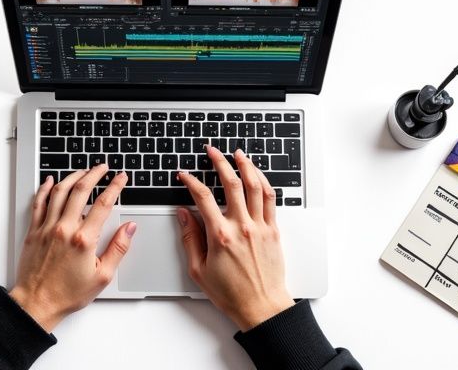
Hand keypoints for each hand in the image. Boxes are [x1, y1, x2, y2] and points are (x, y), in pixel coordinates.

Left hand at [9, 164, 135, 331]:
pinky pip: (39, 203)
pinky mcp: (34, 231)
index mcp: (84, 240)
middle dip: (94, 174)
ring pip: (60, 191)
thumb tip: (129, 228)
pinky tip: (51, 181)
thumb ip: (118, 249)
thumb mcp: (102, 277)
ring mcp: (47, 228)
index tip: (121, 178)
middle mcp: (64, 229)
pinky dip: (45, 189)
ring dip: (73, 176)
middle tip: (102, 167)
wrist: (37, 303)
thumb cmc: (67, 294)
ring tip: (83, 170)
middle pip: (81, 190)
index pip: (103, 204)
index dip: (115, 187)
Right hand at [176, 147, 294, 331]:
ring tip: (238, 153)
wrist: (261, 306)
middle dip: (219, 162)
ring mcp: (260, 227)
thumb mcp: (199, 270)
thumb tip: (184, 215)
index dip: (191, 181)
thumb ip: (190, 238)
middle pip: (231, 183)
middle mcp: (242, 227)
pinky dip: (264, 182)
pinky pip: (270, 198)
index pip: (202, 197)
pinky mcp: (273, 230)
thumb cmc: (231, 293)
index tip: (184, 175)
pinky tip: (258, 175)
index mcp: (220, 236)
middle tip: (212, 151)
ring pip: (255, 186)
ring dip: (246, 165)